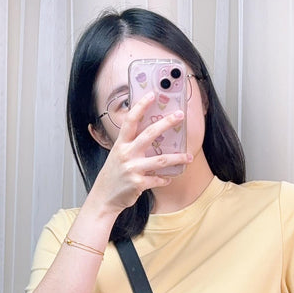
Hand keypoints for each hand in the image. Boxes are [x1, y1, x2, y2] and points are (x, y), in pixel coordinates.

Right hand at [90, 92, 191, 213]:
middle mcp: (126, 154)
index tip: (152, 94)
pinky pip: (157, 179)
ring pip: (160, 160)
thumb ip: (130, 146)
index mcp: (120, 144)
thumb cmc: (113, 175)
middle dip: (166, 123)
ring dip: (177, 158)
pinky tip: (168, 178)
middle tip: (180, 116)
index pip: (131, 121)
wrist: (104, 197)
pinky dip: (165, 179)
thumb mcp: (117, 156)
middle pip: (149, 134)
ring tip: (189, 156)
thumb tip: (149, 135)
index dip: (141, 106)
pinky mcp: (138, 183)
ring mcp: (132, 169)